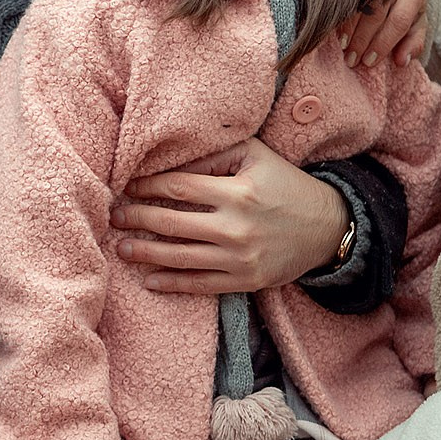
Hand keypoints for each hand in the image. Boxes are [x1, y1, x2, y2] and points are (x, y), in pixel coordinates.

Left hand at [110, 138, 348, 293]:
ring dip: (146, 253)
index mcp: (237, 192)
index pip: (178, 188)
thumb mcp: (255, 156)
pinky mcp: (245, 281)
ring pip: (180, 258)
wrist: (326, 227)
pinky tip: (150, 280)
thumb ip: (214, 154)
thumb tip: (171, 160)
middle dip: (138, 219)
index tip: (127, 185)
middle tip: (113, 217)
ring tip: (122, 247)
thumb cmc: (285, 185)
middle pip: (172, 224)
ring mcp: (240, 258)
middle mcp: (236, 227)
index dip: (147, 186)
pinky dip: (172, 284)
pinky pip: (200, 285)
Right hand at [337, 0, 426, 67]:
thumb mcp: (416, 23)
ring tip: (343, 49)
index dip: (384, 43)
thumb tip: (401, 61)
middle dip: (363, 39)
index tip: (370, 62)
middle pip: (376, 13)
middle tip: (352, 60)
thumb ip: (413, 43)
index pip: (399, 20)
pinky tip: (336, 33)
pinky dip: (340, 18)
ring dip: (349, 29)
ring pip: (359, 4)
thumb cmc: (405, 5)